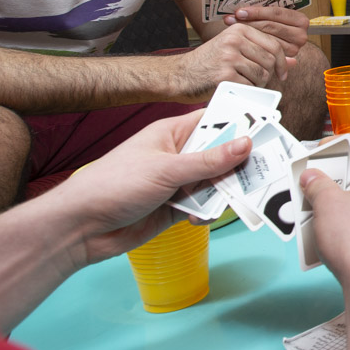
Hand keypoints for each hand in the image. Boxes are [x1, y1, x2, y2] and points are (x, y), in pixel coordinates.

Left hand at [50, 111, 252, 265]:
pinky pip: (202, 207)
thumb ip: (209, 161)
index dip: (240, 125)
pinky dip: (206, 214)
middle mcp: (177, 156)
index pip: (213, 122)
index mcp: (172, 134)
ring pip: (214, 184)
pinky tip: (200, 219)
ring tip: (235, 199)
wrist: (81, 227)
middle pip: (219, 156)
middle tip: (263, 171)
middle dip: (238, 165)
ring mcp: (176, 183)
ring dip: (222, 193)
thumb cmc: (114, 185)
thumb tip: (245, 144)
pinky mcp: (174, 209)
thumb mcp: (166, 169)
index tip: (268, 130)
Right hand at [171, 22, 292, 98]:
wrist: (179, 75)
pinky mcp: (224, 75)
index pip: (274, 45)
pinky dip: (247, 92)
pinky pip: (249, 86)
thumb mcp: (235, 50)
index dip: (282, 62)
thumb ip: (263, 53)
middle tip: (258, 82)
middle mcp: (235, 40)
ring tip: (245, 84)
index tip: (282, 74)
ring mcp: (229, 57)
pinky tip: (236, 89)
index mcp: (240, 30)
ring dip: (258, 85)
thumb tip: (294, 60)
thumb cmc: (208, 63)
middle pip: (269, 61)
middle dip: (269, 75)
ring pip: (261, 74)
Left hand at [223, 5, 308, 56]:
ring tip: (231, 27)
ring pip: (266, 38)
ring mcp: (294, 49)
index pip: (276, 13)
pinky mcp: (284, 60)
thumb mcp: (273, 16)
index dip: (256, 12)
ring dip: (247, 32)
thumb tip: (243, 7)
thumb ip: (264, 11)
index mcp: (300, 20)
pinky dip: (251, 44)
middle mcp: (300, 35)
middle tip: (230, 19)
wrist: (283, 45)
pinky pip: (265, 50)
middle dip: (248, 22)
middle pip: (270, 26)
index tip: (239, 11)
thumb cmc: (274, 25)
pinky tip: (239, 40)